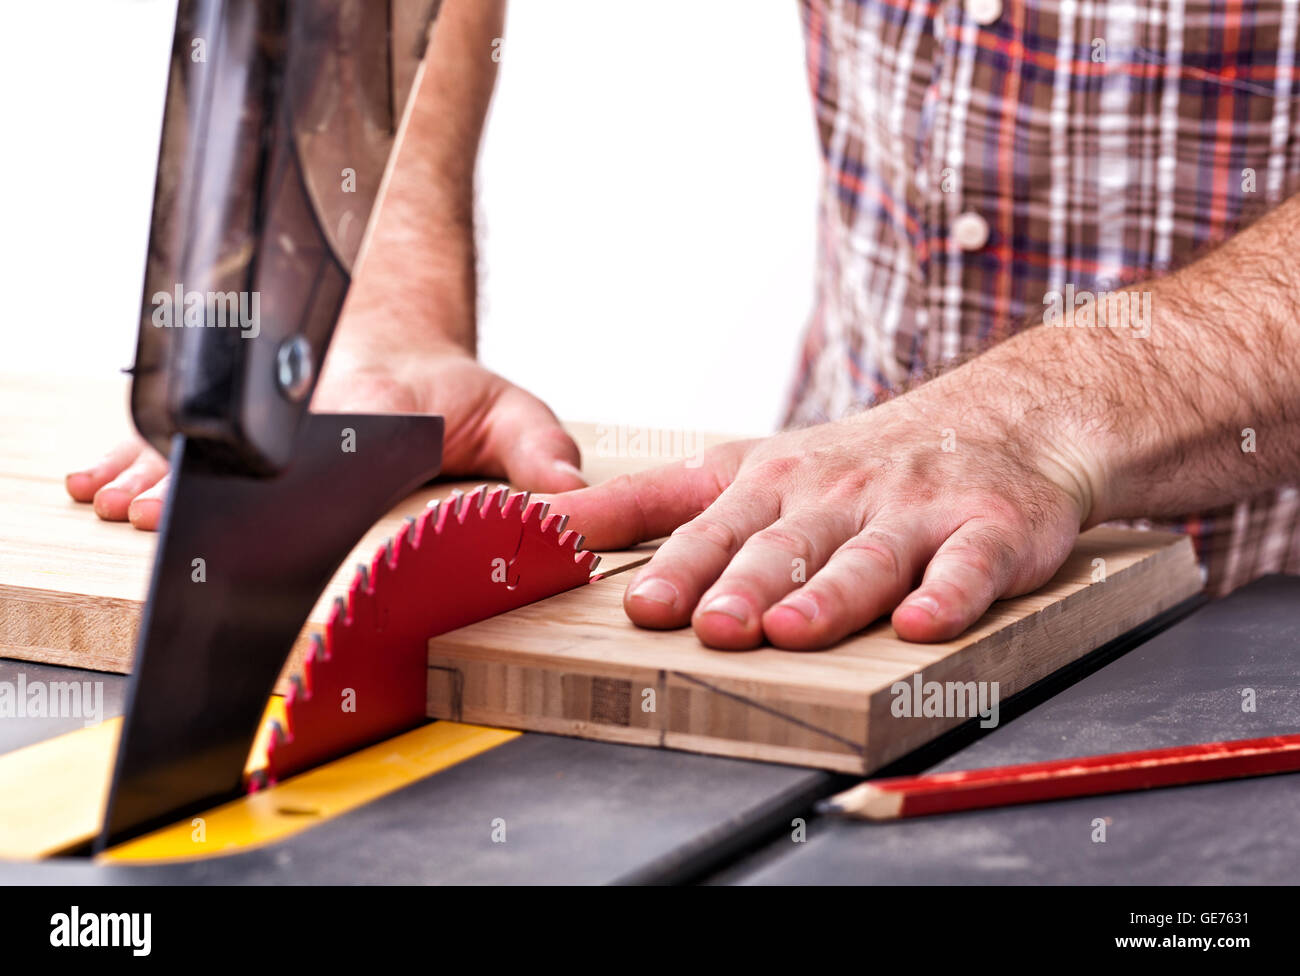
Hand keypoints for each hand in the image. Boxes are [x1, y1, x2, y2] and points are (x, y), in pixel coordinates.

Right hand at [65, 337, 583, 529]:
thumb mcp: (506, 413)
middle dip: (187, 490)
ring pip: (191, 448)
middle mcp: (293, 414)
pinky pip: (172, 441)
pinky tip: (97, 483)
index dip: (266, 484)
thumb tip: (568, 496)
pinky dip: (132, 462)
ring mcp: (256, 418)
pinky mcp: (231, 423)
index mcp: (356, 413)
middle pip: (232, 460)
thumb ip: (539, 451)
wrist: (393, 335)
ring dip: (150, 478)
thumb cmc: (446, 387)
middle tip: (145, 517)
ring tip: (116, 501)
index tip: (232, 503)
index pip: (304, 454)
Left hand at [548, 371, 1098, 647]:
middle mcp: (837, 494)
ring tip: (791, 629)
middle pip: (785, 545)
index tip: (641, 606)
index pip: (716, 526)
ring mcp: (913, 511)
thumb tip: (549, 525)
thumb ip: (647, 502)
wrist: (998, 419)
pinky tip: (922, 623)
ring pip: (866, 557)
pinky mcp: (987, 531)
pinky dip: (948, 595)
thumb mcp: (743, 468)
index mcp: (774, 483)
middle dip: (743, 586)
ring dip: (828, 594)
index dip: (679, 567)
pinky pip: (967, 566)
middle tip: (710, 627)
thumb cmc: (852, 464)